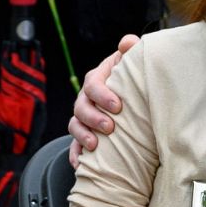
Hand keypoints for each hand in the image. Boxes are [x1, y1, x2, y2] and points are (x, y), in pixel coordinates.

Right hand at [69, 35, 138, 165]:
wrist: (129, 98)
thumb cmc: (131, 80)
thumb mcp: (132, 65)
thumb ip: (131, 52)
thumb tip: (128, 42)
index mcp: (98, 79)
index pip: (93, 84)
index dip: (102, 95)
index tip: (118, 107)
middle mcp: (87, 98)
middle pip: (81, 107)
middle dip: (93, 118)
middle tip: (109, 127)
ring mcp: (83, 117)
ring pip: (74, 126)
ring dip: (82, 136)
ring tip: (95, 146)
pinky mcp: (83, 135)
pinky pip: (74, 146)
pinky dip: (76, 155)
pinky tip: (81, 165)